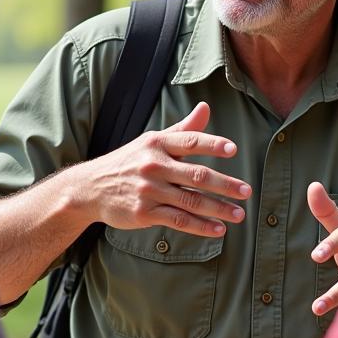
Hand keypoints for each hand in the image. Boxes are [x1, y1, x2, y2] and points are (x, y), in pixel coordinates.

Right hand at [75, 101, 251, 237]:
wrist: (90, 188)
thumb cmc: (128, 161)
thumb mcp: (152, 142)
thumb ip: (183, 129)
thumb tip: (206, 107)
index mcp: (157, 144)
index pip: (190, 141)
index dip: (212, 144)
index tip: (233, 150)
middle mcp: (153, 165)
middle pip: (197, 175)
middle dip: (225, 184)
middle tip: (247, 191)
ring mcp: (148, 190)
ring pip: (191, 201)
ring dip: (218, 209)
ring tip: (239, 214)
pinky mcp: (144, 213)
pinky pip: (178, 220)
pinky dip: (200, 226)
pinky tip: (218, 229)